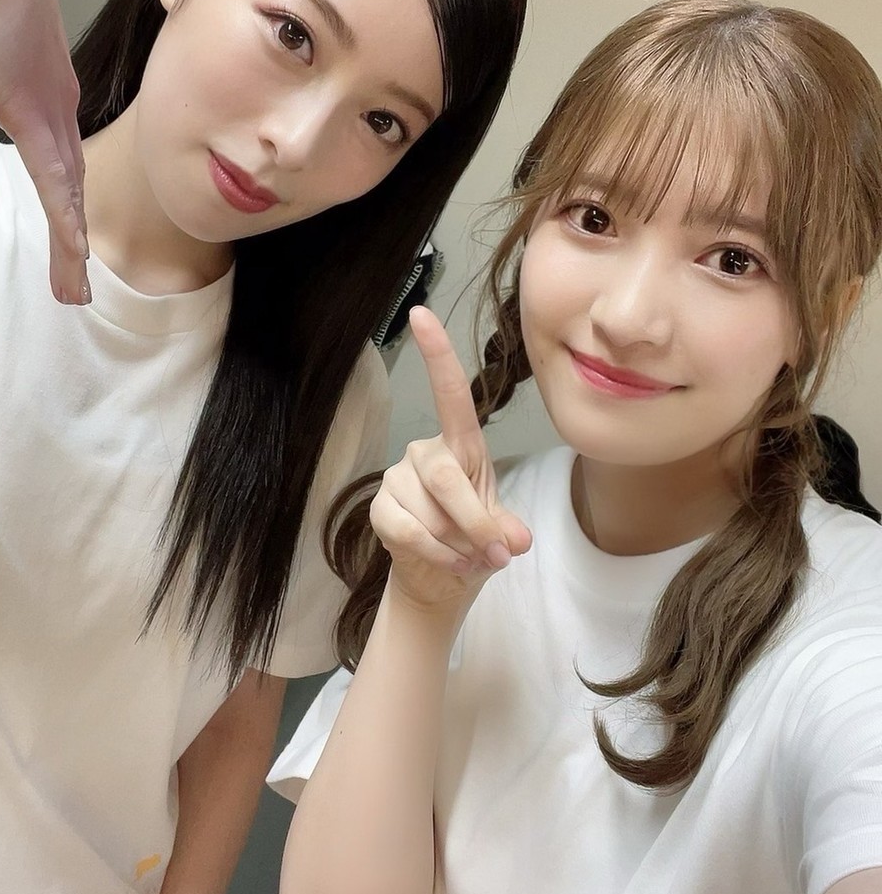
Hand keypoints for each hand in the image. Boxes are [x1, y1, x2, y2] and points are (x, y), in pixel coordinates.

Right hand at [0, 0, 87, 303]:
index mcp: (45, 90)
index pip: (60, 158)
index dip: (66, 200)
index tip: (69, 232)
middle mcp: (56, 108)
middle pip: (69, 187)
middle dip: (72, 237)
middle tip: (76, 282)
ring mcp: (49, 113)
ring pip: (66, 196)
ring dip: (70, 246)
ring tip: (75, 290)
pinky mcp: (36, 114)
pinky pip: (54, 180)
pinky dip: (65, 218)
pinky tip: (75, 254)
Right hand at [370, 306, 530, 613]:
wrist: (442, 579)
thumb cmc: (475, 541)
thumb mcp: (502, 532)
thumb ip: (507, 529)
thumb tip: (515, 540)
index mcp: (461, 445)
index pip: (450, 394)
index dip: (437, 355)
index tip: (421, 314)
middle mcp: (425, 453)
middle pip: (445, 476)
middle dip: (474, 520)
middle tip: (496, 554)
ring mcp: (398, 478)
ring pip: (431, 512)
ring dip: (458, 545)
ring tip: (468, 558)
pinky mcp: (379, 508)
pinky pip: (409, 532)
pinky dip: (436, 555)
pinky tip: (448, 564)